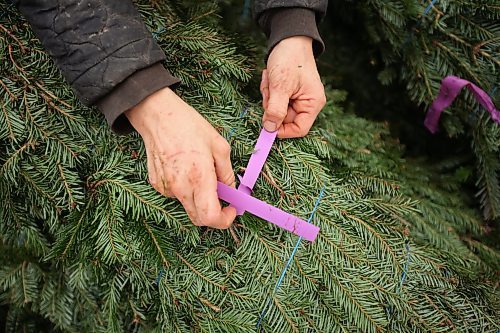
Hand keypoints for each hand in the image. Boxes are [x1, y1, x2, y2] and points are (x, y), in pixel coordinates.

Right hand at [125, 87, 235, 228]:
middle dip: (213, 214)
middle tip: (222, 198)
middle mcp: (180, 187)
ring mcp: (166, 188)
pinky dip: (186, 189)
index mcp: (199, 177)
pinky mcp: (157, 185)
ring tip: (200, 172)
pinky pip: (176, 195)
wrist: (158, 116)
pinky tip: (185, 169)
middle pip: (199, 218)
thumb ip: (227, 173)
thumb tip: (231, 190)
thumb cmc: (189, 126)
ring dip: (199, 199)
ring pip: (188, 206)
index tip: (231, 210)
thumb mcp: (219, 145)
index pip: (210, 217)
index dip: (224, 220)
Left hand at [260, 36, 325, 137]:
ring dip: (269, 96)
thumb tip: (270, 129)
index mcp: (312, 104)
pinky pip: (275, 100)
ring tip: (270, 79)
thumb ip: (275, 110)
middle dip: (272, 106)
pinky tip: (270, 77)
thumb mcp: (280, 86)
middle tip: (269, 90)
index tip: (266, 125)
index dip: (282, 130)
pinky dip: (269, 91)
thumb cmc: (289, 59)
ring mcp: (298, 98)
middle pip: (285, 119)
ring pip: (277, 110)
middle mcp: (308, 103)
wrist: (288, 38)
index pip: (300, 129)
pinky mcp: (289, 92)